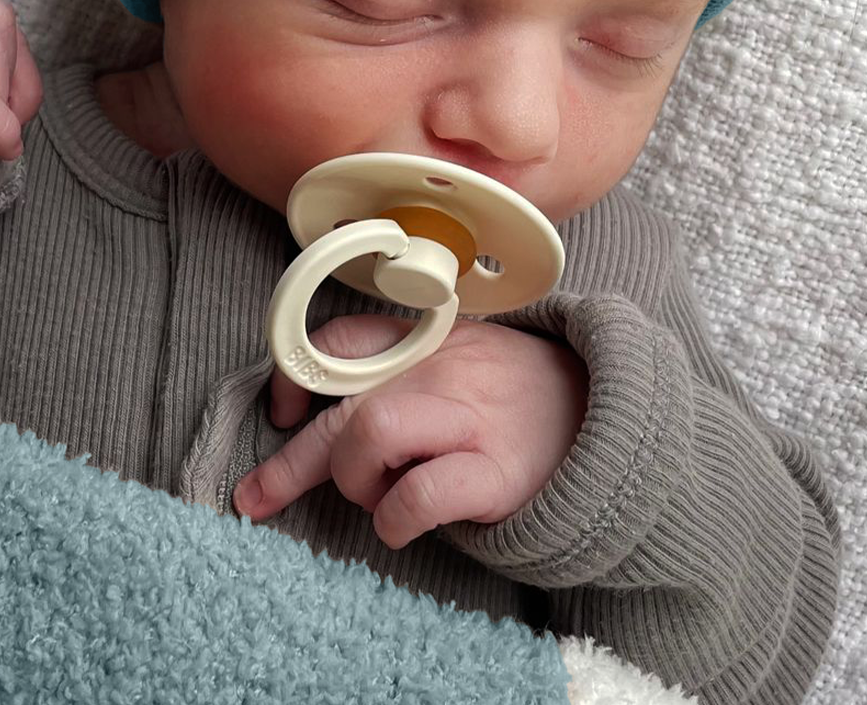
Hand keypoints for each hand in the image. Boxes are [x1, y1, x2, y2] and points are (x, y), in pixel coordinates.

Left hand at [232, 314, 588, 549]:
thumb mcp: (463, 356)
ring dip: (355, 480)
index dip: (295, 377)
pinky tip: (403, 526)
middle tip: (256, 496)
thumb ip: (404, 367)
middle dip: (290, 461)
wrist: (610, 419)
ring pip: (370, 431)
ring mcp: (468, 418)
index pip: (340, 341)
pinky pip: (419, 496)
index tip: (282, 413)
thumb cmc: (520, 396)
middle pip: (343, 403)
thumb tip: (325, 403)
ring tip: (377, 498)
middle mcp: (440, 370)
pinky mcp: (495, 472)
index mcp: (427, 340)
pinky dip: (395, 520)